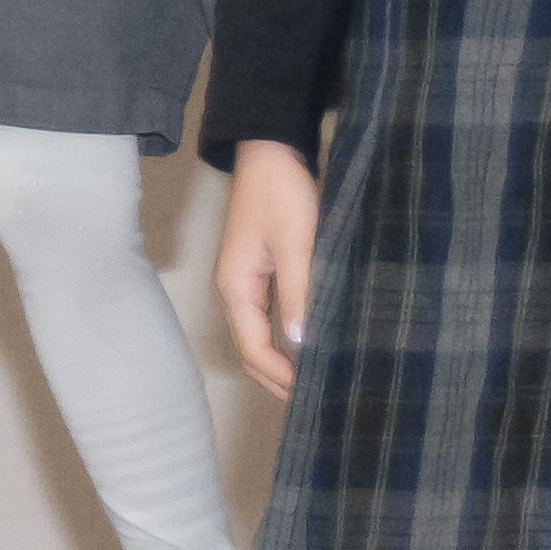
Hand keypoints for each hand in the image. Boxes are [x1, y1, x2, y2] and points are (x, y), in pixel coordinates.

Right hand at [218, 138, 321, 396]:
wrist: (271, 152)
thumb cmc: (282, 194)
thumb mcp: (296, 245)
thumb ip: (299, 295)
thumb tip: (301, 346)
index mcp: (236, 288)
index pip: (255, 349)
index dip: (282, 377)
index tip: (314, 392)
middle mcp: (234, 290)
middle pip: (251, 349)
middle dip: (278, 378)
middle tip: (315, 398)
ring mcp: (244, 281)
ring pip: (259, 335)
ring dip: (281, 360)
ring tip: (314, 378)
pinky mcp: (258, 270)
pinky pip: (267, 317)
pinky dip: (284, 337)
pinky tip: (307, 342)